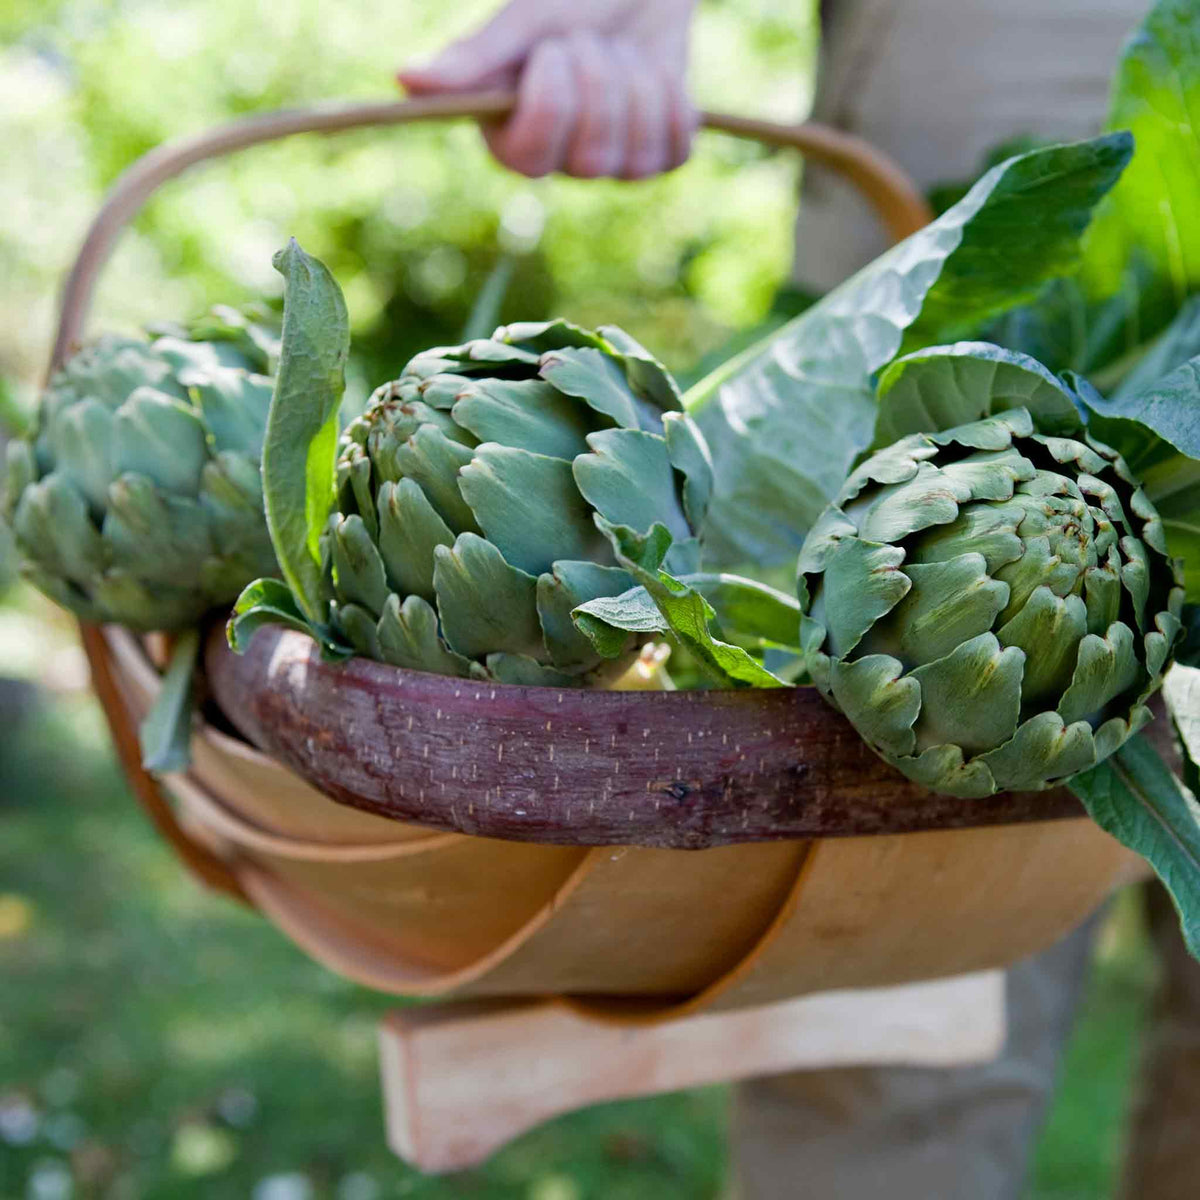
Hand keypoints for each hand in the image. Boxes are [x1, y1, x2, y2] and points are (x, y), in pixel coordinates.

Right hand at [399, 0, 697, 179]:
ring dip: (638, 82)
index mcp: (511, 135)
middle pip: (590, 155)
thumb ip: (475, 56)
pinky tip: (655, 73)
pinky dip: (672, 97)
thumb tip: (405, 79)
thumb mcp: (525, 18)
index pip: (531, 155)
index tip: (555, 47)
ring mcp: (610, 167)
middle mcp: (557, 162)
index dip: (552, 100)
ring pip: (637, 153)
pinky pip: (674, 148)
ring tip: (622, 51)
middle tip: (591, 39)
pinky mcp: (659, 158)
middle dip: (600, 78)